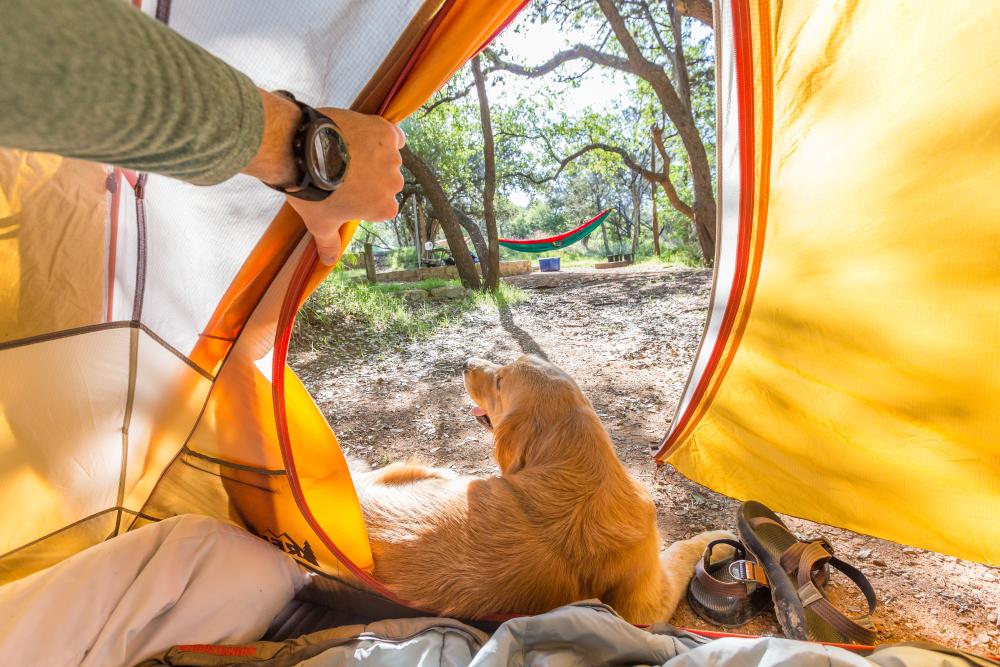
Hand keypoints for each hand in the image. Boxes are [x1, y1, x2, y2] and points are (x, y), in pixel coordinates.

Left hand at [289, 108, 404, 264]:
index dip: (367, 200)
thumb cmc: (312, 192)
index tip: (350, 194)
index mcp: (383, 207)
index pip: (383, 206)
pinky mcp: (384, 131)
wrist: (302, 152)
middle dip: (371, 177)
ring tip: (347, 152)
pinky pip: (393, 135)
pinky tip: (368, 136)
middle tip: (344, 172)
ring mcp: (391, 156)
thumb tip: (329, 262)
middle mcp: (393, 183)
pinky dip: (384, 136)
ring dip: (374, 155)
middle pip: (388, 181)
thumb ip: (329, 243)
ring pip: (389, 157)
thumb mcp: (319, 223)